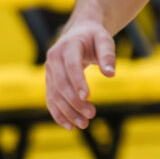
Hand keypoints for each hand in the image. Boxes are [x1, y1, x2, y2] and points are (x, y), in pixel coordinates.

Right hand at [44, 16, 115, 130]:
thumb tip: (110, 74)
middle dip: (75, 101)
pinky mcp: (49, 81)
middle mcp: (53, 58)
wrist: (79, 32)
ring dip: (67, 111)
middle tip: (92, 114)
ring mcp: (49, 71)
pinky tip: (70, 126)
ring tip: (84, 124)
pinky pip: (50, 99)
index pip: (71, 66)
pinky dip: (58, 113)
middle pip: (61, 83)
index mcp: (67, 46)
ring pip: (54, 94)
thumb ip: (108, 56)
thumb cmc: (94, 37)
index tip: (88, 97)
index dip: (78, 81)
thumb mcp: (104, 40)